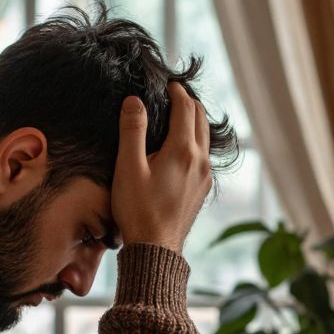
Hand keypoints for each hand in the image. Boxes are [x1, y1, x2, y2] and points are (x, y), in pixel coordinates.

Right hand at [112, 81, 212, 252]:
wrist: (155, 250)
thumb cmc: (138, 210)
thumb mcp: (128, 168)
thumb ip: (132, 131)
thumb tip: (135, 101)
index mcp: (183, 151)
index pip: (185, 108)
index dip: (176, 92)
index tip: (167, 83)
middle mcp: (200, 161)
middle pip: (201, 119)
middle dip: (188, 103)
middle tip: (173, 95)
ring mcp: (205, 177)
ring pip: (205, 138)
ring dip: (194, 122)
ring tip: (178, 116)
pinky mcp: (202, 190)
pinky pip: (204, 156)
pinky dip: (195, 142)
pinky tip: (181, 148)